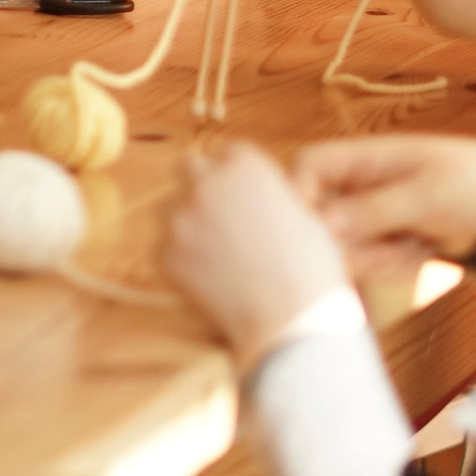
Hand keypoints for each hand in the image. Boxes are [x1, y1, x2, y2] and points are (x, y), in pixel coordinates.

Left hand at [162, 142, 350, 364]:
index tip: (240, 197)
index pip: (226, 153)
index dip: (234, 176)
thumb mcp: (304, 214)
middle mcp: (206, 182)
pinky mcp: (165, 253)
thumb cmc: (312, 272)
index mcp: (244, 164)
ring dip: (184, 223)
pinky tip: (206, 280)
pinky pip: (163, 249)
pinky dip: (179, 261)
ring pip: (168, 208)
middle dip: (200, 188)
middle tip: (217, 218)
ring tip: (211, 254)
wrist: (293, 322)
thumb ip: (271, 194)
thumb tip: (256, 196)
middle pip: (189, 169)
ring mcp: (181, 217)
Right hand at [293, 135, 475, 281]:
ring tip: (420, 247)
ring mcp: (363, 215)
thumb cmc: (471, 181)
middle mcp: (352, 185)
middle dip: (358, 246)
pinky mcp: (377, 241)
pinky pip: (367, 265)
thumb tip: (323, 222)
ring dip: (381, 260)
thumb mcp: (427, 194)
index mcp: (360, 157)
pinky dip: (394, 267)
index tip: (321, 235)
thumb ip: (375, 208)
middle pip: (319, 220)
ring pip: (344, 249)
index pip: (306, 168)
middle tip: (398, 250)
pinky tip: (422, 253)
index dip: (301, 199)